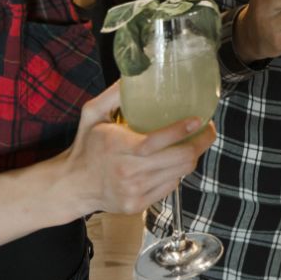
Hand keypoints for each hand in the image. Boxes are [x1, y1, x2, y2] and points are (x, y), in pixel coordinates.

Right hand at [58, 84, 215, 215]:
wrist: (73, 186)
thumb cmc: (86, 146)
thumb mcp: (92, 115)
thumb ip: (113, 95)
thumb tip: (134, 73)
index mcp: (117, 147)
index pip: (154, 142)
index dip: (179, 131)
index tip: (197, 120)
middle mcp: (128, 171)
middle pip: (178, 160)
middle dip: (200, 144)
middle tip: (208, 130)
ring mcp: (134, 191)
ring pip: (179, 174)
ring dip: (192, 157)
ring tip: (195, 143)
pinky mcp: (139, 205)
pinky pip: (171, 187)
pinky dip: (177, 173)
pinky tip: (174, 161)